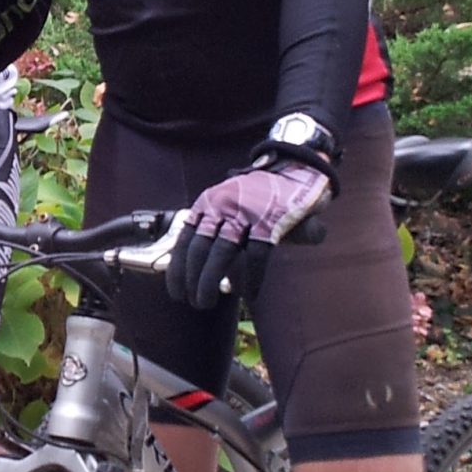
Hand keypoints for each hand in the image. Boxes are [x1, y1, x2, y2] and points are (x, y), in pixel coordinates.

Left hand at [166, 162, 329, 310]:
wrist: (296, 168)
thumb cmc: (261, 196)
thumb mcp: (231, 206)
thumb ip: (218, 233)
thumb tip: (208, 275)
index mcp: (208, 203)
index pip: (185, 240)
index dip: (178, 268)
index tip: (176, 291)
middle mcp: (222, 206)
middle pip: (198, 249)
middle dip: (192, 280)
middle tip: (194, 302)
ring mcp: (245, 213)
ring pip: (220, 253)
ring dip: (209, 281)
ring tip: (207, 302)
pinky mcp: (270, 221)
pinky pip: (256, 255)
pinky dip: (251, 278)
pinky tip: (249, 295)